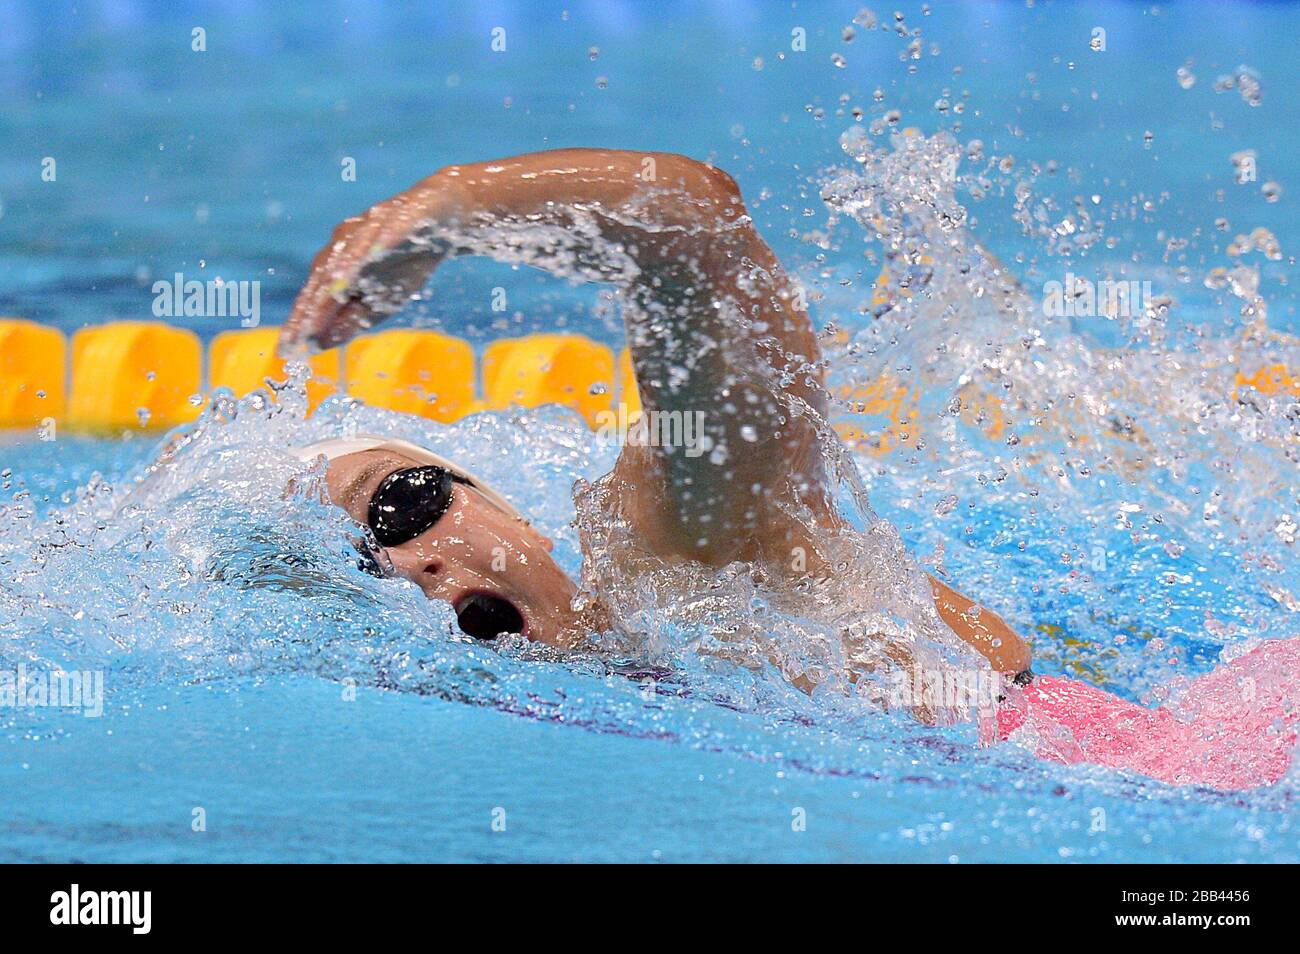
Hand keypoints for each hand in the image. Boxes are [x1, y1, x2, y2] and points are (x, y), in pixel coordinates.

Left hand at [280, 181, 452, 354]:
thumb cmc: (406, 260)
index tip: (286, 350)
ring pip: (346, 257)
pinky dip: (372, 250)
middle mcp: (344, 243)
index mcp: (338, 264)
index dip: (300, 323)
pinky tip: (366, 264)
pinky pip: (382, 236)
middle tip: (297, 337)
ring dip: (333, 283)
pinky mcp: (396, 218)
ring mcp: (368, 228)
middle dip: (309, 309)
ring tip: (321, 309)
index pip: (314, 296)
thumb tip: (321, 342)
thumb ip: (351, 319)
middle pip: (322, 278)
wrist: (442, 218)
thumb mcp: (381, 300)